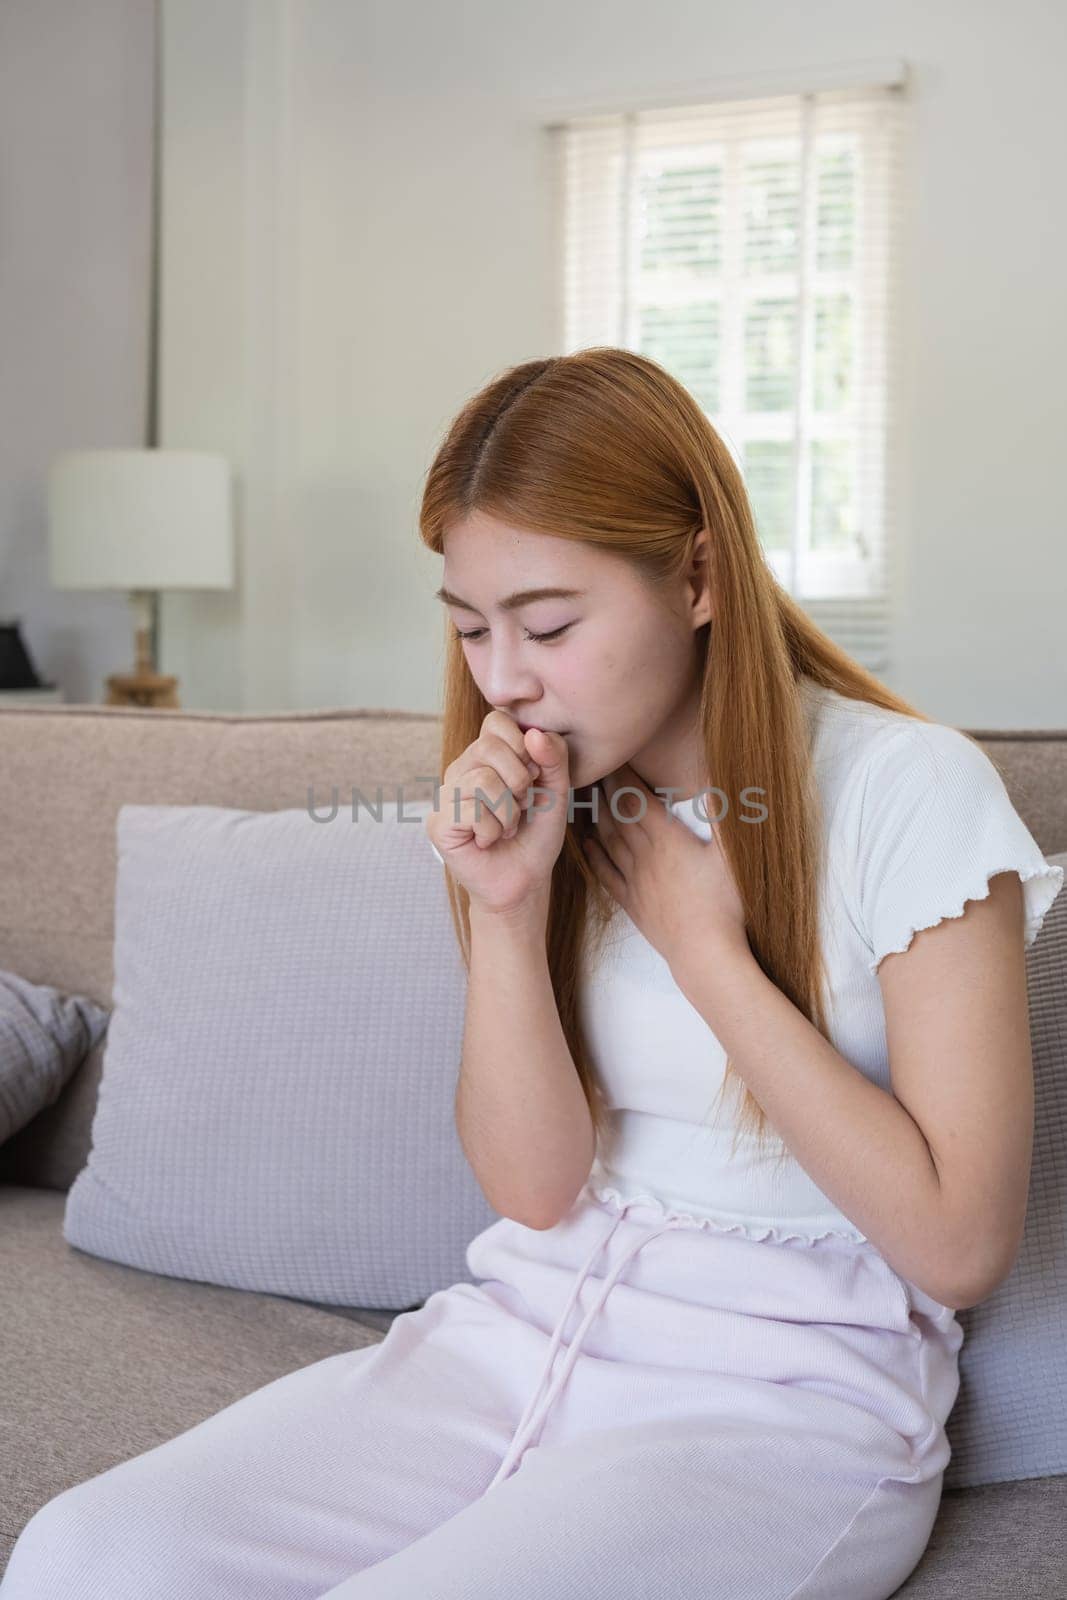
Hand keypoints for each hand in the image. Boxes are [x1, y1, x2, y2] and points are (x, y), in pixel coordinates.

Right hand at [425, 711, 571, 916]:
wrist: (525, 880)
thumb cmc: (536, 834)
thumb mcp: (556, 790)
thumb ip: (553, 757)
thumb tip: (533, 733)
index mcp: (484, 756)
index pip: (496, 721)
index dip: (522, 746)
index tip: (533, 776)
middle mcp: (460, 770)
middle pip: (489, 748)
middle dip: (519, 781)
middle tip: (520, 806)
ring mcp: (445, 796)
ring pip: (483, 781)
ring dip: (508, 812)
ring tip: (507, 826)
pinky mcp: (438, 823)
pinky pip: (472, 812)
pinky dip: (493, 831)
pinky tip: (489, 841)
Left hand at [582, 763, 749, 973]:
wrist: (705, 953)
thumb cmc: (725, 904)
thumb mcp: (731, 855)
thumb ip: (724, 817)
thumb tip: (718, 785)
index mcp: (667, 839)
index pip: (636, 798)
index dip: (623, 776)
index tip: (615, 756)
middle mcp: (644, 856)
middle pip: (617, 815)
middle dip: (605, 789)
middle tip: (594, 768)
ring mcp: (635, 881)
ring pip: (607, 840)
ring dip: (595, 817)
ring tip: (586, 798)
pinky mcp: (632, 903)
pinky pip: (605, 874)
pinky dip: (594, 855)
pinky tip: (587, 844)